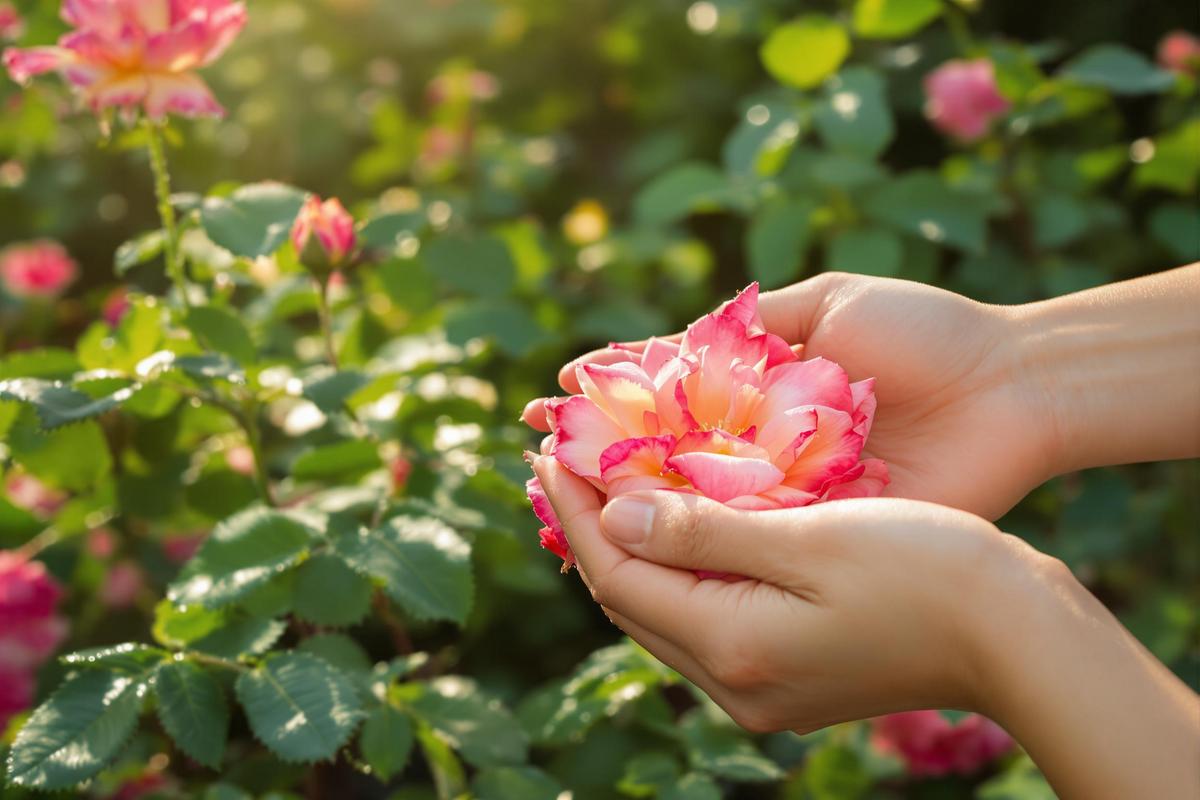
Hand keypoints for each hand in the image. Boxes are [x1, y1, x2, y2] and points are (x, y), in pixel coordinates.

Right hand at [527, 272, 1055, 519]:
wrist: (1011, 388)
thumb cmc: (923, 333)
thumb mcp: (826, 303)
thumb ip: (748, 327)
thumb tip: (655, 348)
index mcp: (758, 388)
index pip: (663, 399)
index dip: (605, 400)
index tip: (549, 399)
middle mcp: (761, 447)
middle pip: (666, 460)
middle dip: (599, 460)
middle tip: (536, 460)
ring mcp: (786, 495)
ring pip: (693, 509)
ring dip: (629, 508)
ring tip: (564, 503)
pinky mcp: (818, 534)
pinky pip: (745, 544)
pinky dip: (693, 545)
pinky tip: (637, 544)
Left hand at [531, 454, 1023, 731]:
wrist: (1017, 633)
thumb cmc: (925, 569)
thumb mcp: (808, 539)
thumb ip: (702, 534)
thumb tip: (611, 519)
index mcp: (733, 650)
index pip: (618, 578)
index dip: (576, 514)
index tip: (549, 452)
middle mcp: (735, 686)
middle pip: (631, 602)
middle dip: (590, 530)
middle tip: (564, 461)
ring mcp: (762, 690)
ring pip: (663, 612)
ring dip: (629, 550)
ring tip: (605, 485)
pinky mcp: (787, 678)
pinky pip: (702, 618)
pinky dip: (675, 569)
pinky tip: (673, 526)